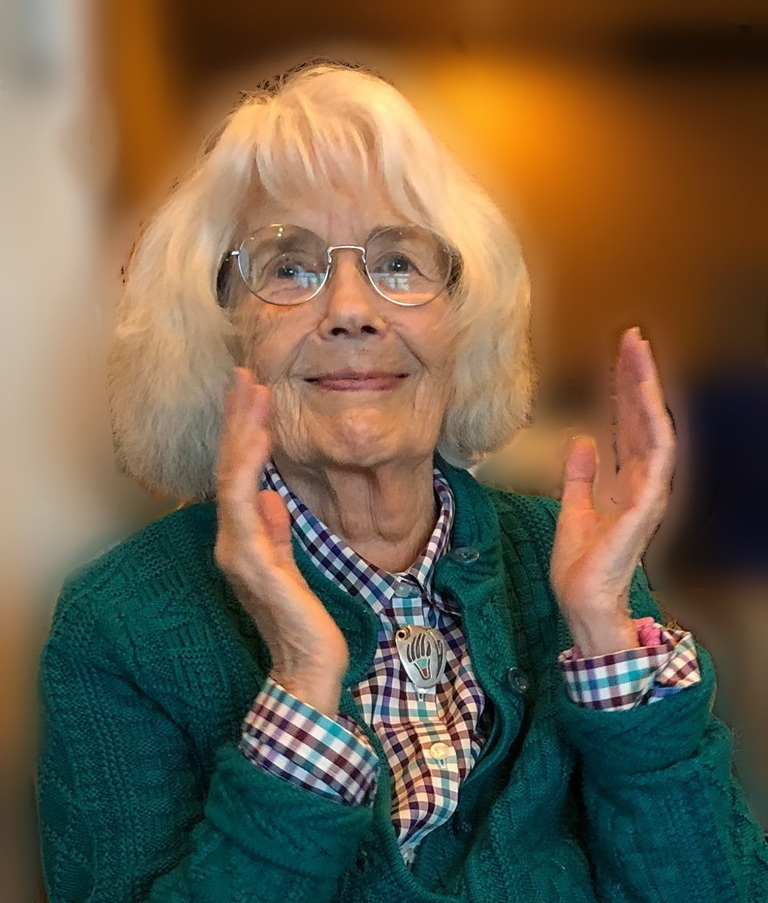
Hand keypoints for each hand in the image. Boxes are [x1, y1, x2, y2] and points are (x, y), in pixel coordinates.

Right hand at [214, 367, 348, 714]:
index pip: (238, 478)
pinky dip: (250, 470)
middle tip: (245, 375)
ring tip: (252, 393)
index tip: (253, 394)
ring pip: (232, 480)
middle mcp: (233, 542)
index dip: (242, 434)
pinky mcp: (254, 564)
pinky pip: (244, 508)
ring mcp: (239, 552)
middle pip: (229, 470)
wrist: (308, 667)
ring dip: (242, 434)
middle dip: (237, 420)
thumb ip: (275, 533)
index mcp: (243, 540)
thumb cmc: (299, 619)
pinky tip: (259, 442)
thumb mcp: (287, 565)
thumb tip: (271, 499)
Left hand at [550, 328, 675, 655]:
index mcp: (624, 481)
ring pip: (653, 429)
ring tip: (639, 353)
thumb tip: (582, 439)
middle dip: (636, 377)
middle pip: (640, 419)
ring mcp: (648, 493)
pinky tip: (646, 400)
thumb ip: (580, 474)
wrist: (580, 598)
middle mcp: (641, 482)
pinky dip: (652, 427)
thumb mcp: (573, 506)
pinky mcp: (646, 506)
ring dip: (646, 390)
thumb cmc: (580, 562)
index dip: (623, 390)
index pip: (626, 425)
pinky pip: (655, 459)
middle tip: (631, 337)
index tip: (618, 354)